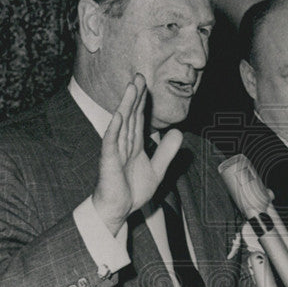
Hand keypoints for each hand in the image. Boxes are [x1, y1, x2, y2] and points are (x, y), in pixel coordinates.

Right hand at [92, 74, 181, 233]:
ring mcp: (115, 151)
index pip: (139, 119)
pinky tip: (119, 115)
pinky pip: (112, 143)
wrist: (118, 210)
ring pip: (122, 124)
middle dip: (135, 96)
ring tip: (131, 87)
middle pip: (131, 116)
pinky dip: (115, 129)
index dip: (143, 102)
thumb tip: (178, 132)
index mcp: (134, 145)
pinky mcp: (109, 161)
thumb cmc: (131, 191)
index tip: (147, 85)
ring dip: (126, 105)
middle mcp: (124, 144)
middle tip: (140, 76)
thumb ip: (166, 152)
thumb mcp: (157, 170)